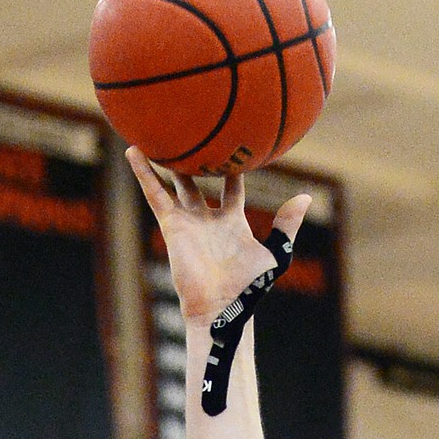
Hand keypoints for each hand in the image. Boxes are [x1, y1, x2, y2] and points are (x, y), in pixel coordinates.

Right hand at [128, 148, 310, 326]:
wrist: (223, 305)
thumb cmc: (250, 286)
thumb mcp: (276, 254)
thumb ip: (287, 226)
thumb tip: (305, 197)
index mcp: (233, 222)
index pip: (232, 189)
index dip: (233, 171)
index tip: (234, 147)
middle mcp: (208, 219)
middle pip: (200, 182)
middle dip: (197, 162)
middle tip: (193, 134)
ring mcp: (189, 221)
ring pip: (175, 183)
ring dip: (166, 161)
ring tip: (157, 133)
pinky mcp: (172, 225)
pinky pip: (155, 194)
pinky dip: (144, 173)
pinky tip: (133, 151)